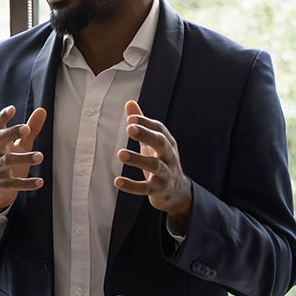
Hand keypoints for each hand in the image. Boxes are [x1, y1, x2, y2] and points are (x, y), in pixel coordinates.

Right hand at [0, 105, 46, 212]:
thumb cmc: (9, 162)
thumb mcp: (21, 145)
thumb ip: (31, 129)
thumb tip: (42, 110)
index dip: (2, 117)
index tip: (12, 108)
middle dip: (11, 132)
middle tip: (26, 128)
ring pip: (7, 161)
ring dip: (24, 158)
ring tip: (40, 156)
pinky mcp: (0, 185)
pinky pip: (13, 184)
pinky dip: (26, 184)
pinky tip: (40, 181)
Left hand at [114, 100, 193, 232]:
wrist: (177, 191)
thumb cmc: (162, 161)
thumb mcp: (153, 142)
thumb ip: (141, 124)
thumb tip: (130, 103)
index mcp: (167, 143)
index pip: (159, 129)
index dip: (146, 122)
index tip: (131, 117)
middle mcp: (169, 156)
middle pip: (161, 142)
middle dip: (146, 134)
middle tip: (129, 128)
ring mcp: (166, 173)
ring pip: (154, 165)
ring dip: (138, 159)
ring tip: (121, 154)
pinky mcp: (159, 189)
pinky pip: (146, 188)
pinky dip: (132, 186)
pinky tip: (118, 181)